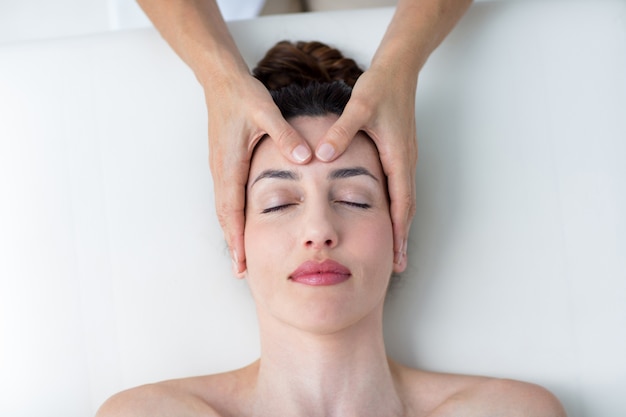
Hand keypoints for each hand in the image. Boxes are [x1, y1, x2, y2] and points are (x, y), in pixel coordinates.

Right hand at [206, 72, 311, 274]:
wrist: (221, 81)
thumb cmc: (243, 96)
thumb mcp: (266, 112)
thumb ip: (285, 135)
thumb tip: (305, 158)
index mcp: (230, 162)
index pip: (232, 209)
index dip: (237, 236)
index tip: (242, 261)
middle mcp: (222, 170)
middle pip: (225, 217)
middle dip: (233, 244)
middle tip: (242, 270)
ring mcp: (221, 168)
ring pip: (225, 209)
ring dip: (232, 233)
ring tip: (242, 256)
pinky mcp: (225, 163)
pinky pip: (228, 198)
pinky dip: (233, 217)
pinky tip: (244, 226)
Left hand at [316, 65, 417, 270]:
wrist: (398, 70)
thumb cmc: (379, 88)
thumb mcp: (358, 108)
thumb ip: (340, 132)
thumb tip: (323, 156)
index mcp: (397, 157)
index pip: (401, 203)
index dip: (398, 232)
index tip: (397, 256)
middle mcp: (404, 162)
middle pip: (406, 209)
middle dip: (402, 237)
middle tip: (399, 265)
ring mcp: (403, 159)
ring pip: (404, 200)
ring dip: (400, 225)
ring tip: (395, 249)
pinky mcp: (398, 153)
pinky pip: (400, 188)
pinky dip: (396, 208)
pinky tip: (386, 217)